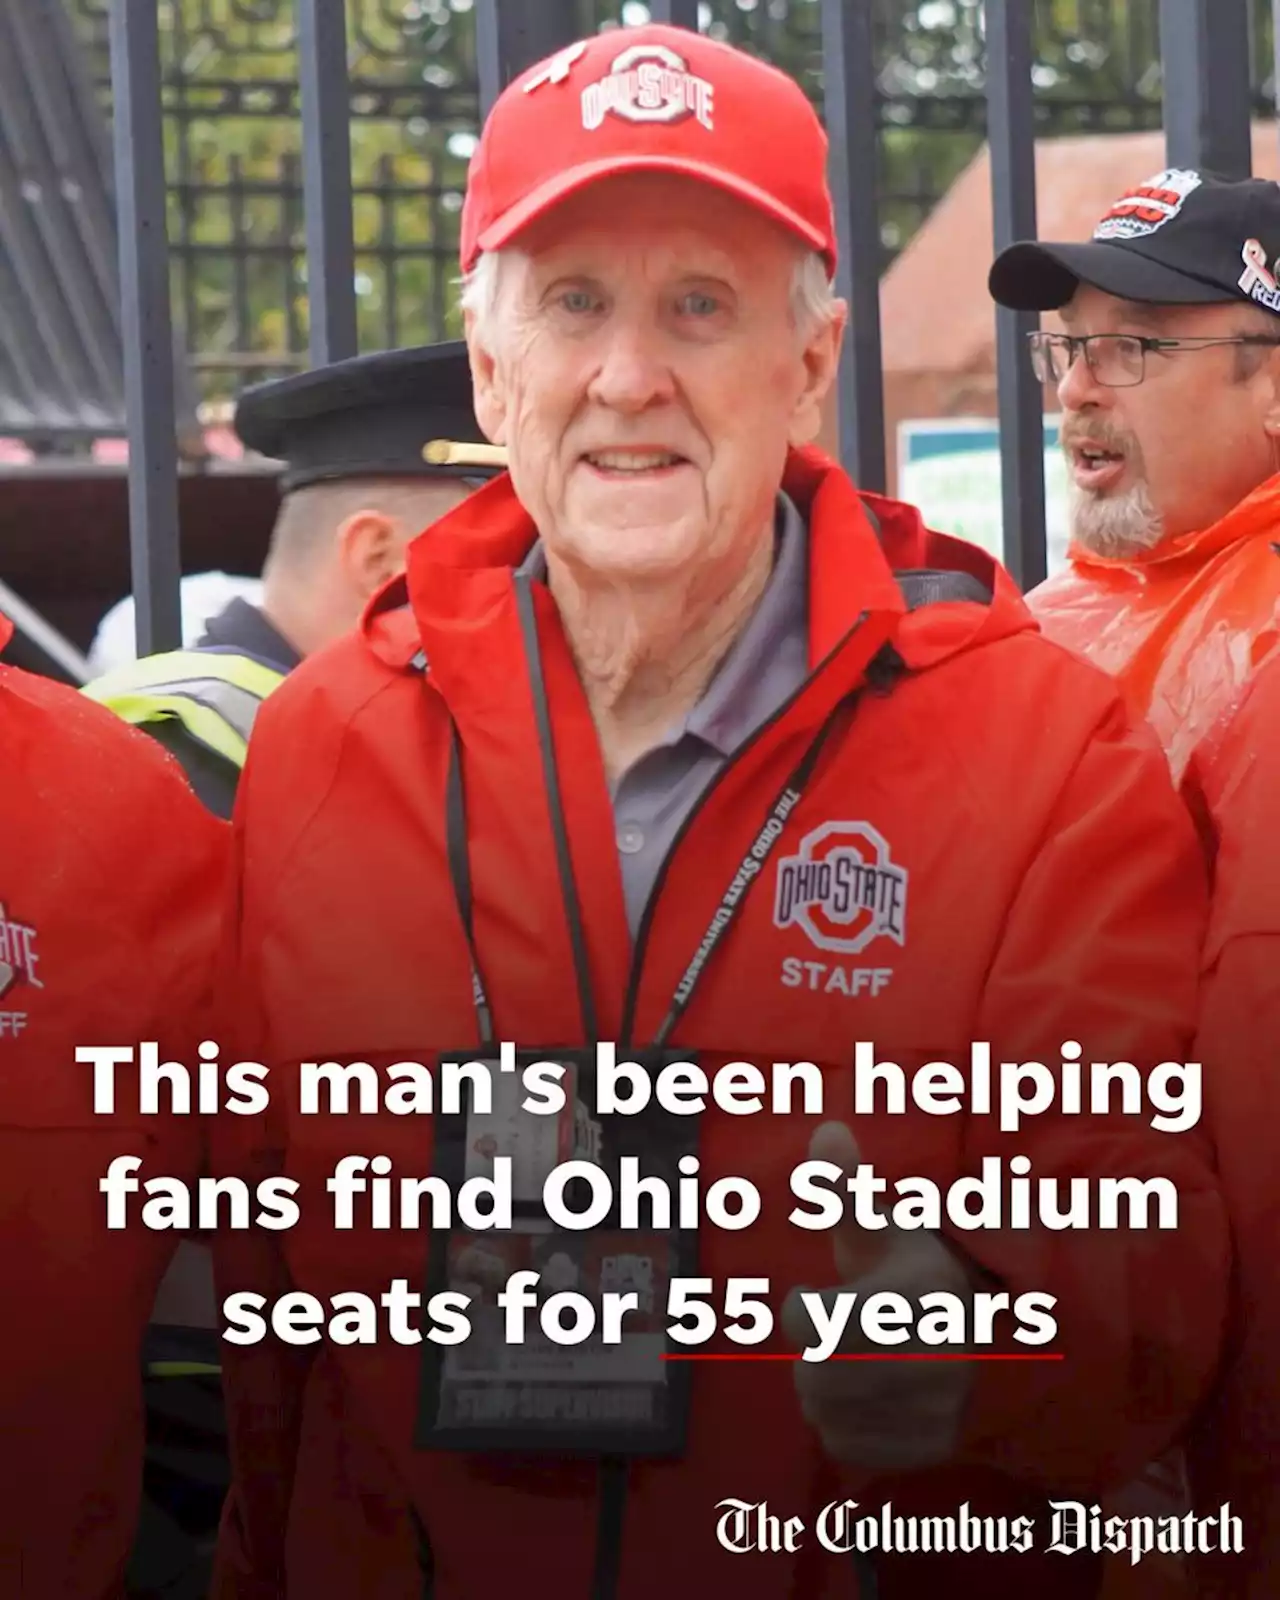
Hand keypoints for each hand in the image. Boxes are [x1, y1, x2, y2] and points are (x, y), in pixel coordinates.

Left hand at [781, 1120, 977, 1471]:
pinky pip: (846, 1447)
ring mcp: (941, 1408)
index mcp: (921, 1291)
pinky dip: (841, 1425)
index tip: (816, 1296)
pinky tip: (864, 1396)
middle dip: (811, 1353)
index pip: (812, 1324)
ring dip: (822, 1390)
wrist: (976, 1328)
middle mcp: (939, 1356)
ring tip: (850, 1362)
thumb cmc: (908, 1269)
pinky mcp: (933, 1446)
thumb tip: (826, 1131)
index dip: (800, 1309)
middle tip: (834, 1336)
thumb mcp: (879, 1225)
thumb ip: (844, 1187)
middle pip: (815, 1377)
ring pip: (824, 1415)